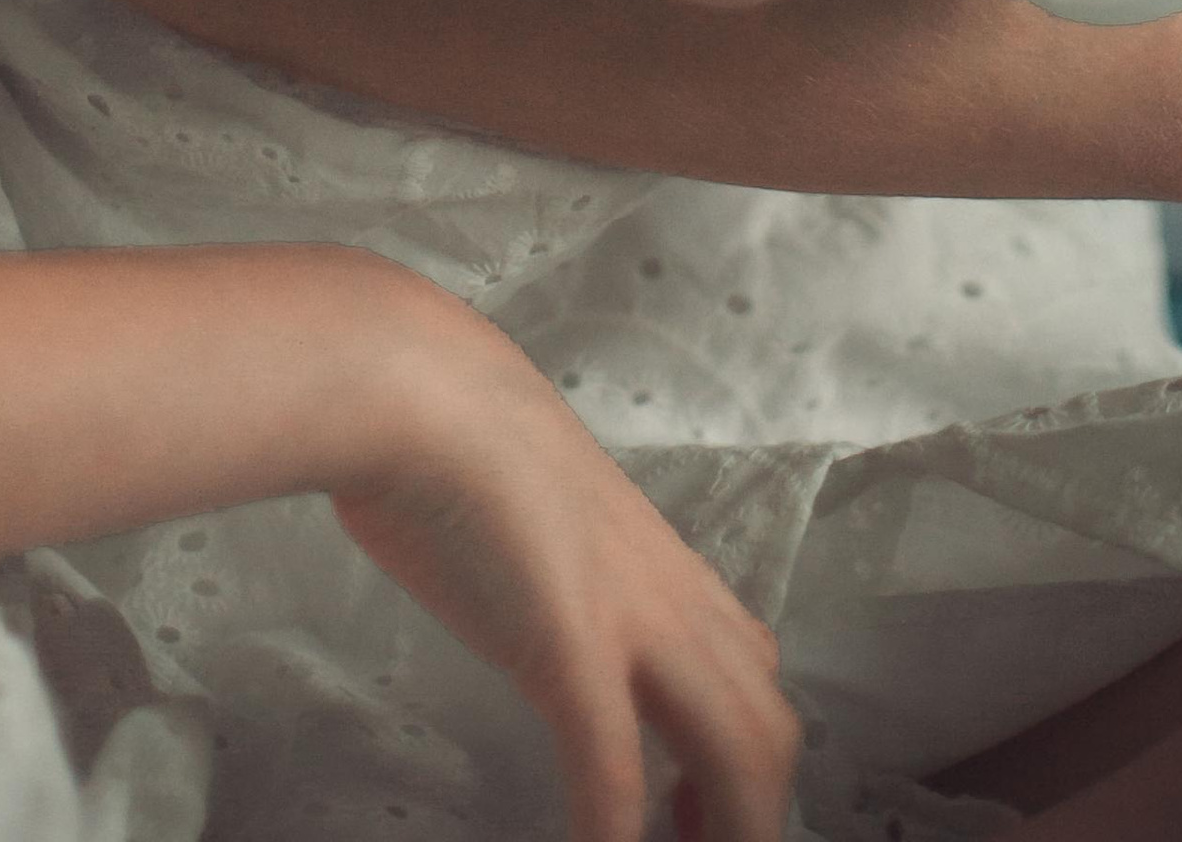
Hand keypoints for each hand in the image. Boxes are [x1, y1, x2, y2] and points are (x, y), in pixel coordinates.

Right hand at [340, 298, 797, 841]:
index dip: (748, 743)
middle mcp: (665, 590)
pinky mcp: (573, 646)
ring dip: (723, 831)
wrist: (411, 384)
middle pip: (770, 722)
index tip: (702, 801)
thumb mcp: (525, 491)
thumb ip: (547, 545)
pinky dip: (614, 836)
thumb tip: (514, 574)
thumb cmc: (442, 423)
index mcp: (652, 556)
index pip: (751, 660)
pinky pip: (617, 771)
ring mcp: (630, 618)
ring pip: (738, 751)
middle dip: (756, 808)